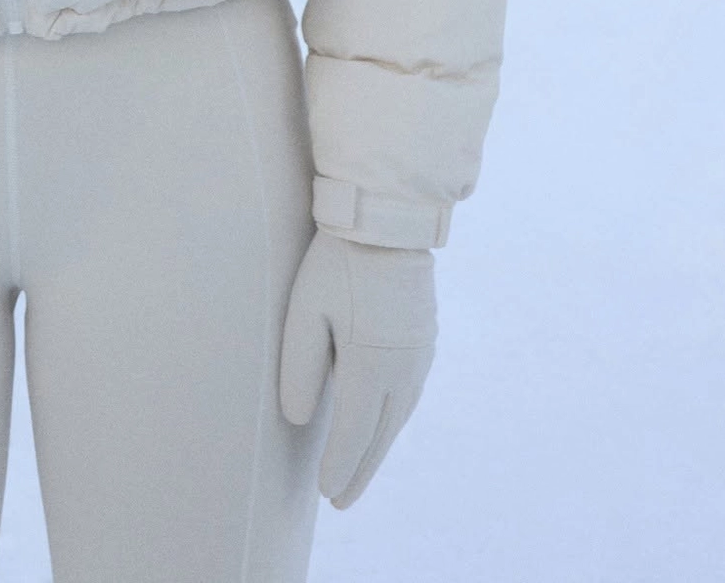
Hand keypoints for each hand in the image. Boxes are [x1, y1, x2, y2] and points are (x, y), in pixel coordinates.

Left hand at [279, 229, 436, 508]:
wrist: (387, 222)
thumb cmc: (336, 263)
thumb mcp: (304, 311)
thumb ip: (300, 368)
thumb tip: (298, 418)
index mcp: (370, 366)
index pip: (353, 432)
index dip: (339, 466)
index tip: (326, 493)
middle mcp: (402, 370)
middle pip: (379, 435)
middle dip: (359, 470)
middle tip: (341, 501)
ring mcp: (419, 356)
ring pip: (398, 418)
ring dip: (378, 448)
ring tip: (359, 473)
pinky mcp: (426, 340)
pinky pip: (409, 395)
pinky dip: (393, 420)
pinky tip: (383, 427)